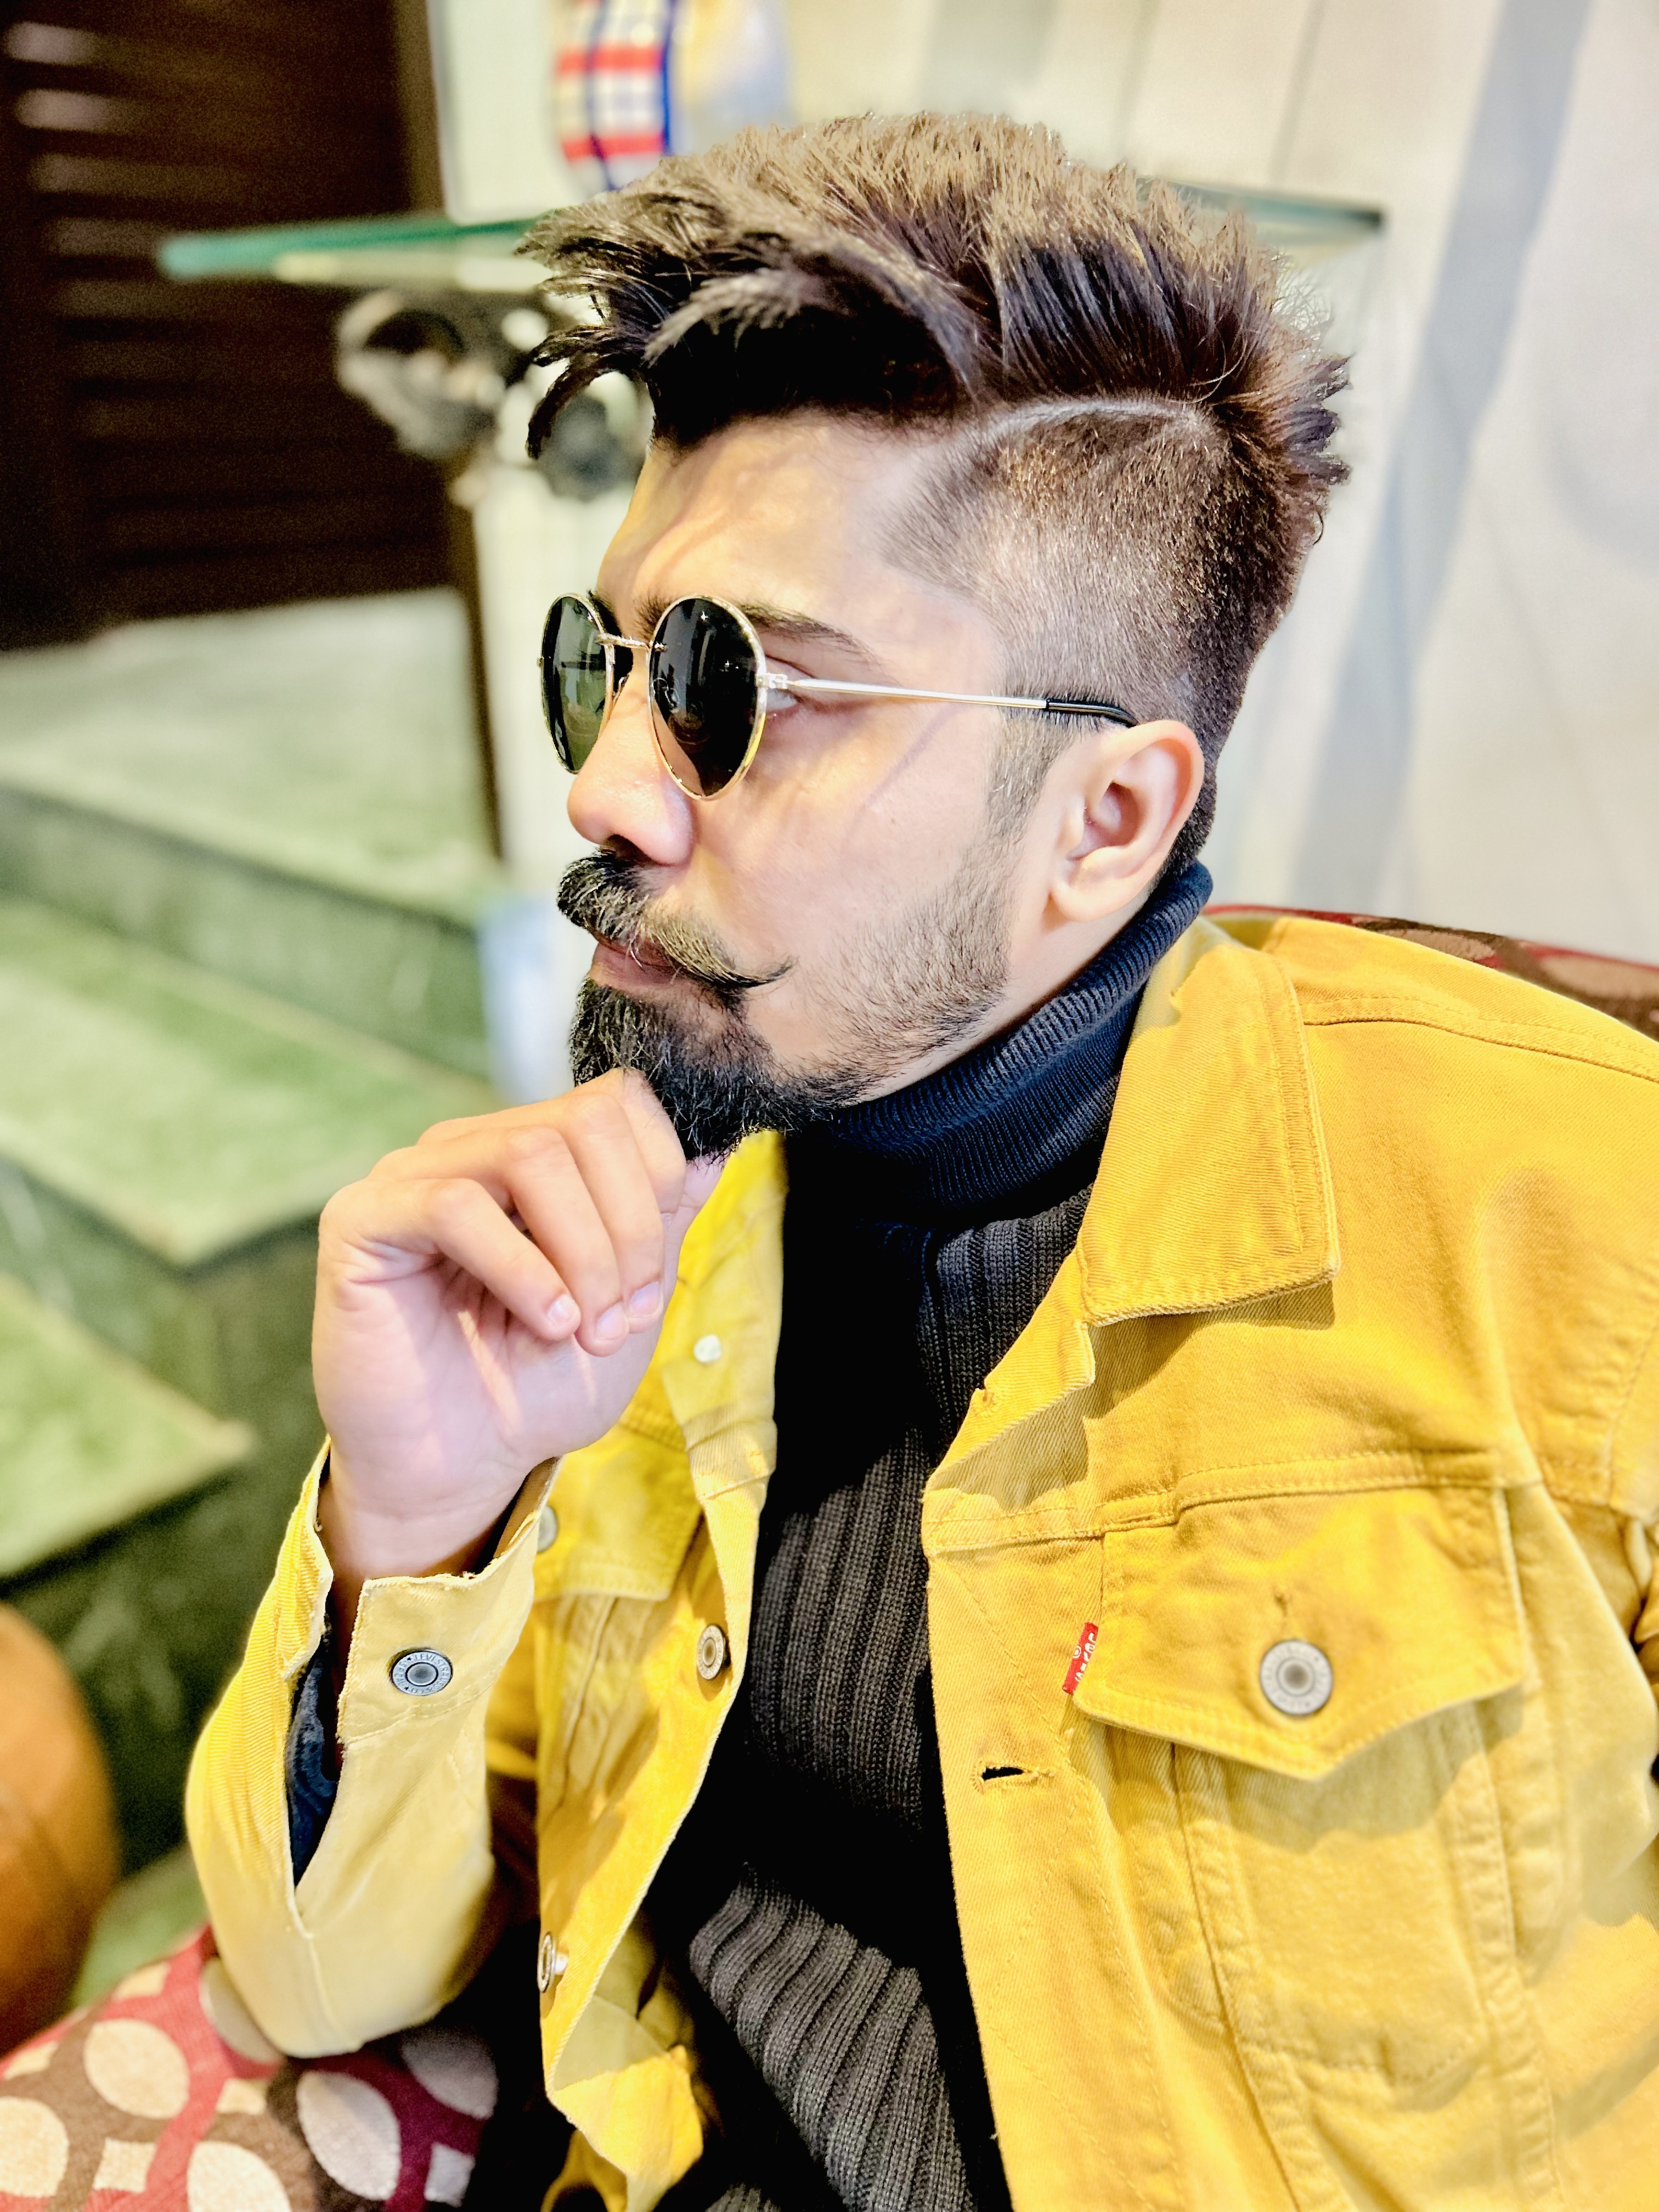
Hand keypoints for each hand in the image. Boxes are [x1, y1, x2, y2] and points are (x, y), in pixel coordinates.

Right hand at [312, 1069, 720, 1636]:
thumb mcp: (626, 1300)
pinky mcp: (364, 1218)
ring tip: (583, 1328)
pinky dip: (520, 1267)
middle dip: (628, 1226)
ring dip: (582, 1250)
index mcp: (535, 1157)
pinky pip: (454, 1204)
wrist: (461, 1468)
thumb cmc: (537, 1388)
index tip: (653, 1284)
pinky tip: (543, 1322)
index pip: (617, 1102)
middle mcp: (473, 1149)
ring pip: (530, 1151)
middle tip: (623, 1317)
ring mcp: (413, 1176)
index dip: (659, 1182)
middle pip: (584, 1120)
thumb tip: (712, 1149)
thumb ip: (664, 1221)